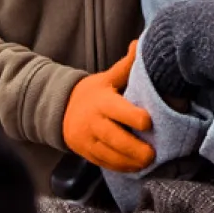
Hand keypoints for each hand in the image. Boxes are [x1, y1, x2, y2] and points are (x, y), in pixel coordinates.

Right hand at [63, 43, 153, 172]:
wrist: (60, 110)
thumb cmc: (92, 93)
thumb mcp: (107, 78)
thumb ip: (125, 66)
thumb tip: (138, 43)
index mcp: (101, 102)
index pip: (117, 110)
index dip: (132, 117)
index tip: (149, 122)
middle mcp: (93, 122)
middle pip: (113, 137)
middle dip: (133, 148)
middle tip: (152, 154)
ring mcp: (88, 140)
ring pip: (108, 154)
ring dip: (129, 161)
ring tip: (147, 164)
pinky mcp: (87, 154)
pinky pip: (104, 164)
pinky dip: (120, 168)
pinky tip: (135, 169)